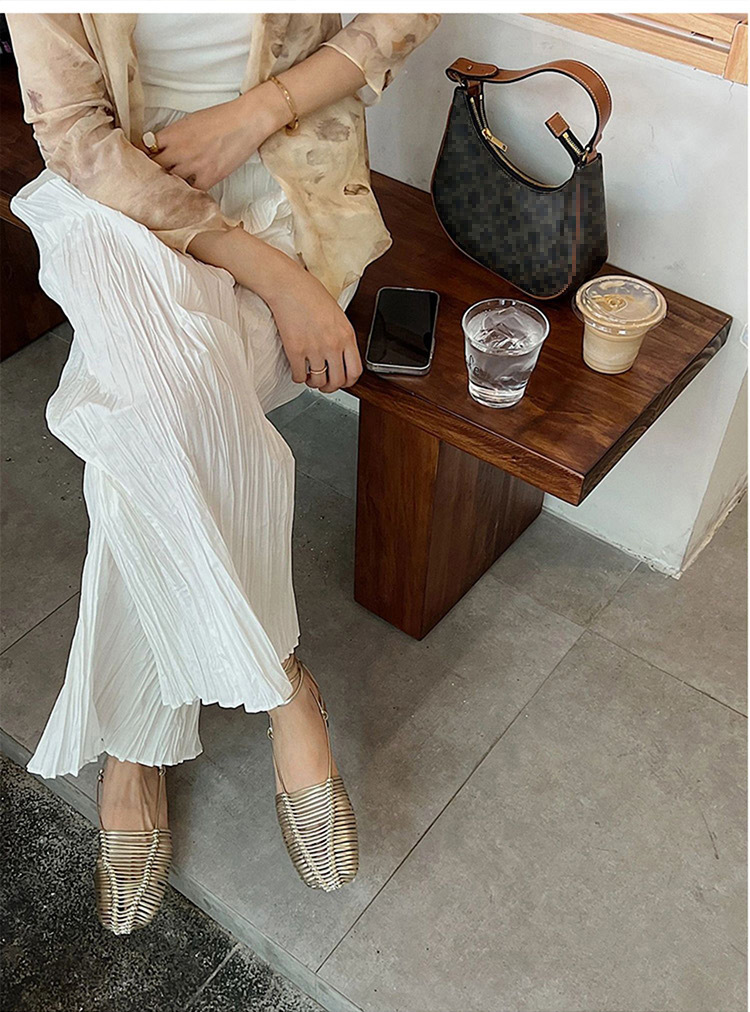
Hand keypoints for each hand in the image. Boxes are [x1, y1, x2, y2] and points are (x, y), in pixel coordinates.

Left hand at [150, 82, 288, 190]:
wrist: (245, 121)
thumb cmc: (220, 118)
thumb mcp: (189, 121)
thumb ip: (173, 136)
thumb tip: (161, 149)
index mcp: (171, 134)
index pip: (146, 151)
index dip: (143, 159)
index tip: (142, 165)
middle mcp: (179, 150)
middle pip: (155, 170)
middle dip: (152, 175)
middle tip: (150, 183)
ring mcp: (193, 166)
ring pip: (171, 184)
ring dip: (169, 187)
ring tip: (167, 193)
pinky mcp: (209, 177)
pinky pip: (192, 192)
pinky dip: (189, 195)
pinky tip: (187, 196)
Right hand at [266, 259, 362, 392]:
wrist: (288, 285)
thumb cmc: (310, 294)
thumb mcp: (337, 314)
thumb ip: (342, 336)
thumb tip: (341, 354)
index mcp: (347, 335)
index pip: (355, 371)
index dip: (348, 381)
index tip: (342, 381)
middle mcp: (333, 344)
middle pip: (337, 381)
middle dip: (330, 387)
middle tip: (324, 383)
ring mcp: (314, 349)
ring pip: (318, 382)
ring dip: (313, 383)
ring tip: (310, 376)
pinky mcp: (295, 350)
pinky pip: (299, 376)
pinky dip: (298, 377)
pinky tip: (297, 371)